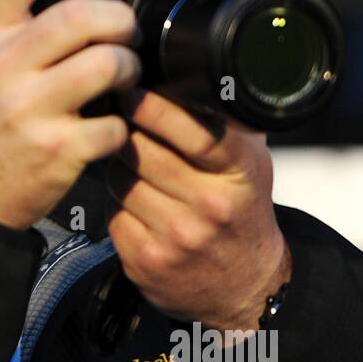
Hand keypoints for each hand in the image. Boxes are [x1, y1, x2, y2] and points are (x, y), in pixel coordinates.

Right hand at [0, 0, 140, 229]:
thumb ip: (19, 30)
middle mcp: (4, 67)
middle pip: (80, 14)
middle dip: (120, 20)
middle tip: (126, 35)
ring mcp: (30, 110)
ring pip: (107, 64)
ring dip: (130, 69)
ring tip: (123, 79)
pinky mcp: (57, 150)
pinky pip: (115, 124)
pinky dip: (122, 127)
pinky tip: (107, 130)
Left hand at [105, 87, 290, 330]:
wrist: (245, 286)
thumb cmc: (242, 212)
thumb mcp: (250, 163)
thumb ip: (227, 123)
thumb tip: (192, 75)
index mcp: (239, 174)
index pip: (194, 131)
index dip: (155, 107)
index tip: (133, 89)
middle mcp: (210, 207)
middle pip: (144, 152)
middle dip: (126, 130)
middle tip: (119, 118)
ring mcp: (177, 237)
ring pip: (120, 179)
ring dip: (117, 165)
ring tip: (130, 161)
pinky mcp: (146, 260)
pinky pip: (111, 211)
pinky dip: (114, 199)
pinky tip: (131, 197)